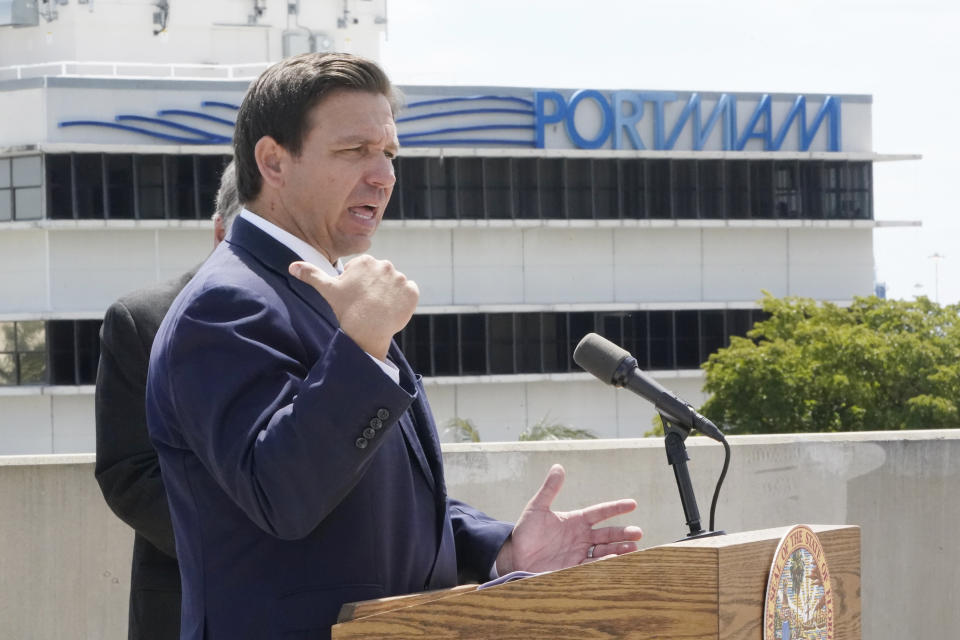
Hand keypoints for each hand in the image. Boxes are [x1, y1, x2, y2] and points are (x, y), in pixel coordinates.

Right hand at [289, 255, 418, 359]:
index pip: (366, 272)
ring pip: (395, 286)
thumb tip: (292, 266)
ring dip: (390, 296)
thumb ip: (311, 274)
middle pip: (382, 278)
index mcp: (366, 261)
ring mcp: (400, 278)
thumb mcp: (327, 289)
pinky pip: (409, 294)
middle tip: (367, 305)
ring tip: (379, 310)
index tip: (356, 297)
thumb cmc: (345, 309)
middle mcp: (385, 265)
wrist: (365, 329)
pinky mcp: (412, 291)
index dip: (360, 286)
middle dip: (376, 289)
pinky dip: (403, 302)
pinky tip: (391, 311)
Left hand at [495, 464, 642, 573]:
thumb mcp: (537, 508)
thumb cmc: (525, 531)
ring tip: (633, 548)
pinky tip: (614, 559)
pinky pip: (593, 566)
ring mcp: (579, 552)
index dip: (616, 508)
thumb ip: (549, 489)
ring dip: (619, 549)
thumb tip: (558, 467)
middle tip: (638, 533)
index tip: (632, 504)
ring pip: (605, 550)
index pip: (600, 512)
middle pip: (608, 534)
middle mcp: (581, 537)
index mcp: (576, 520)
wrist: (515, 556)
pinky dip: (605, 563)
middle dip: (624, 534)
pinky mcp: (574, 568)